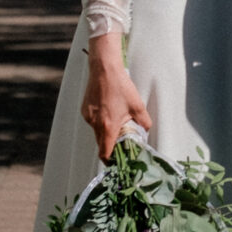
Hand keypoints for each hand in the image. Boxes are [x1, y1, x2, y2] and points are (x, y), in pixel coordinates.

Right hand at [81, 32, 151, 158]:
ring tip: (116, 119)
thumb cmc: (120, 86)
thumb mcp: (137, 106)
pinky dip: (100, 120)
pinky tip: (108, 109)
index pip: (105, 153)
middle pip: (101, 143)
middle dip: (110, 144)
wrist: (104, 69)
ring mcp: (88, 117)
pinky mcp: (84, 110)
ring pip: (96, 131)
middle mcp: (95, 124)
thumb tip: (146, 130)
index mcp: (108, 127)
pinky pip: (92, 121)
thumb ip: (144, 122)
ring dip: (105, 131)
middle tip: (121, 139)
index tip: (115, 162)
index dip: (110, 160)